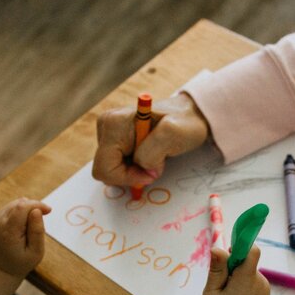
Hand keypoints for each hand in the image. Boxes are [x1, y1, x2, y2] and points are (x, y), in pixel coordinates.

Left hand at [0, 198, 51, 277]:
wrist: (5, 267)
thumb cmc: (23, 261)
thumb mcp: (36, 252)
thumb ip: (37, 231)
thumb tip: (37, 210)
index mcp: (8, 232)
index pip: (22, 207)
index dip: (37, 205)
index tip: (49, 211)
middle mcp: (0, 222)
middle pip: (21, 203)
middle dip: (35, 208)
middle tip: (40, 225)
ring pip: (18, 202)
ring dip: (29, 210)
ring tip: (31, 228)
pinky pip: (15, 205)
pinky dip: (24, 211)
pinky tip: (26, 224)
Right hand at [93, 93, 209, 186]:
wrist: (189, 116)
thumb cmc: (184, 123)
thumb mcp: (174, 134)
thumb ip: (152, 153)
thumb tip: (143, 170)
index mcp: (114, 123)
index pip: (105, 167)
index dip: (128, 177)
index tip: (151, 172)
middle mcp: (105, 125)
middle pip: (105, 170)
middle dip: (130, 174)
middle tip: (154, 165)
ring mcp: (108, 133)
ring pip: (110, 170)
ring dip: (133, 171)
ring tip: (153, 156)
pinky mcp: (113, 140)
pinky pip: (116, 166)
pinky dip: (132, 168)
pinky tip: (147, 156)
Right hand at [202, 246, 269, 294]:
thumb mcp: (211, 292)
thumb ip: (217, 269)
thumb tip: (217, 248)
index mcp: (246, 279)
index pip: (252, 251)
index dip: (241, 247)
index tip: (229, 254)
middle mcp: (260, 282)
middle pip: (248, 262)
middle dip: (235, 266)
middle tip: (222, 283)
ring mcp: (265, 289)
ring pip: (250, 272)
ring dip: (239, 277)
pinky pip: (254, 282)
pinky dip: (245, 285)